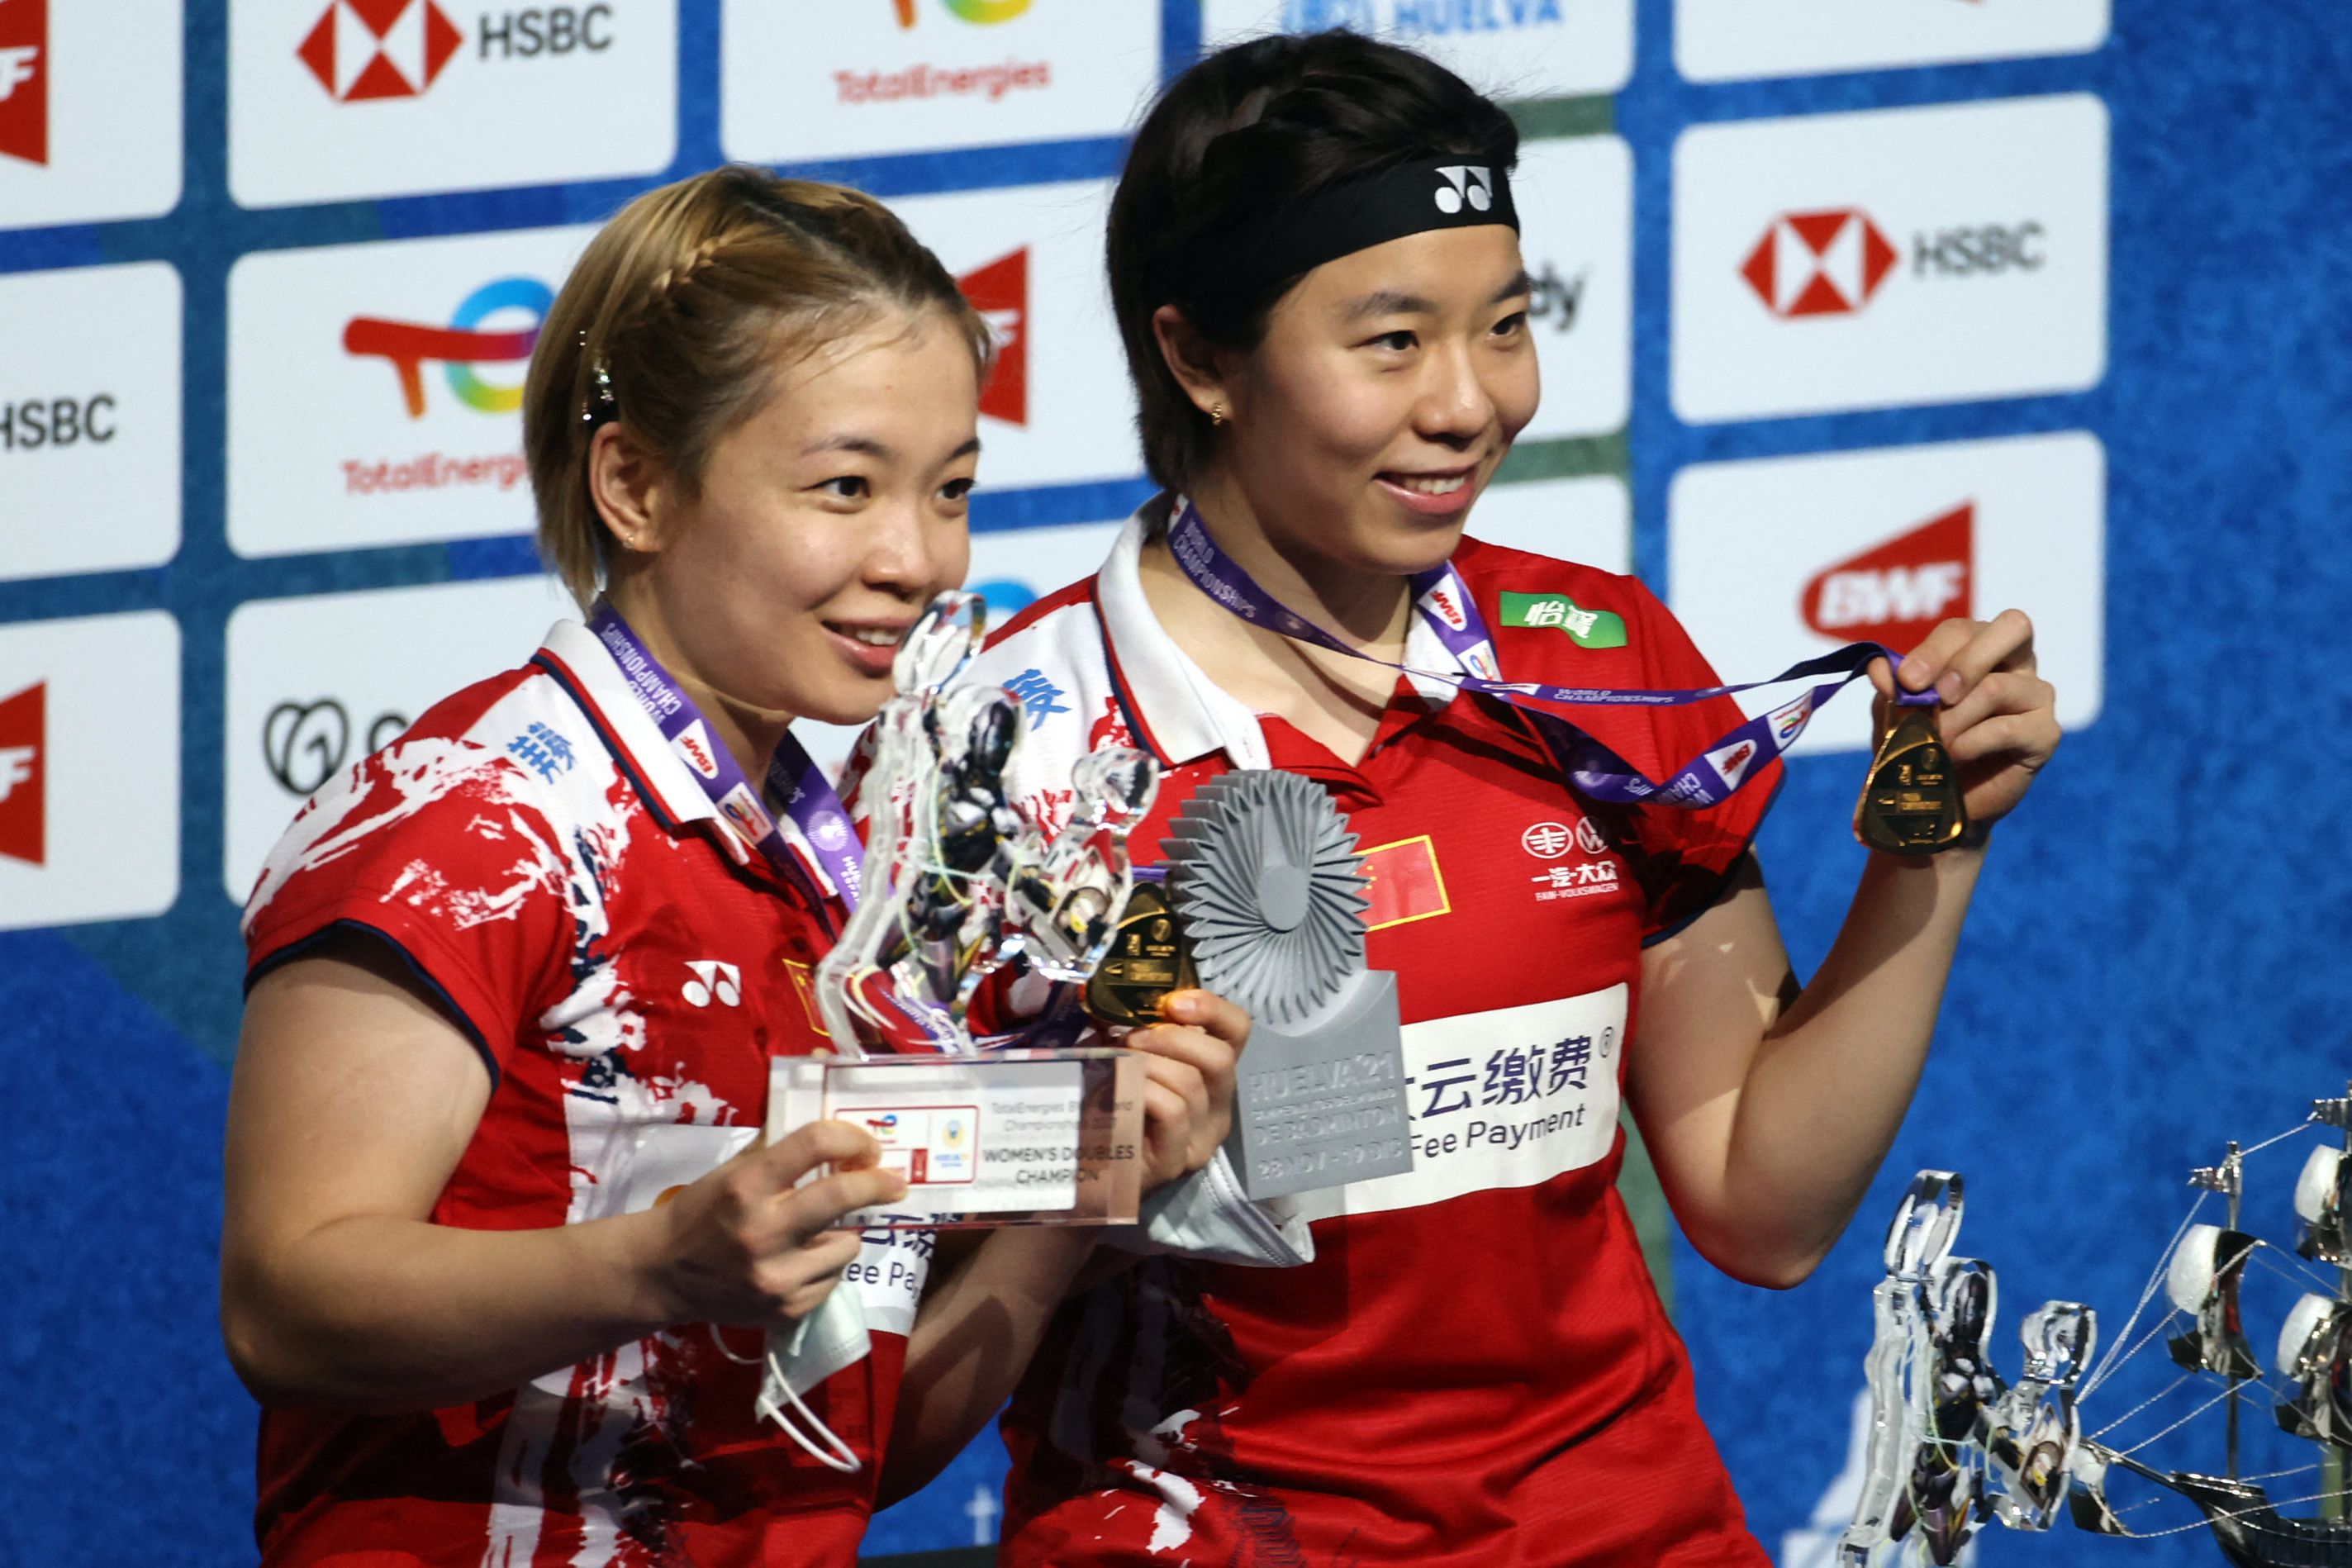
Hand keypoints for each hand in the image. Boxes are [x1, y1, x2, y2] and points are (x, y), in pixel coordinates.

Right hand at [650, 1120, 906, 1328]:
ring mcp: (776, 1277)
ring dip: (844, 1233)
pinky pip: (832, 1280)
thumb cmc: (702, 1211)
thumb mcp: (732, 1170)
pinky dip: (825, 1267)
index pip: (814, 1144)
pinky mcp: (785, 1310)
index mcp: (746, 1185)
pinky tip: (801, 1263)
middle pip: (842, 1196)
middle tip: (895, 1184)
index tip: (868, 1147)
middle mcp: (762, 1231)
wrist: (664, 1275)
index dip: (851, 1139)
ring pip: (848, 1245)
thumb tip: (837, 1127)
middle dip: (879, 1185)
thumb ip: (781, 1148)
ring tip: (820, 1232)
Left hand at [1125, 989, 1249, 1189]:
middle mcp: (1218, 1106)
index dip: (1213, 1008)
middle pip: (1221, 1058)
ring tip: (1118, 1069)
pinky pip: (1173, 1112)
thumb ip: (1131, 1028)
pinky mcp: (1179, 1160)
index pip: (1238, 1031)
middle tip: (1133, 1040)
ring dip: (1148, 1066)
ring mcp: (1202, 1137)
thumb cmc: (1106, 1105)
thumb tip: (1118, 999)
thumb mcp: (1122, 1055)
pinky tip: (1121, 1096)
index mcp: (1211, 1074)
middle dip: (1173, 1039)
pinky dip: (1144, 1093)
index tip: (1174, 1003)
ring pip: (1192, 1083)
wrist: (1084, 1164)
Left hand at [1867, 609, 2059, 830]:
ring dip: (1956, 718)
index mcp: (1981, 646)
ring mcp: (2037, 696)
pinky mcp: (2045, 733)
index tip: (1908, 680)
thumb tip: (1879, 667)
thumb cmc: (1921, 744)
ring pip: (1998, 687)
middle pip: (2013, 627)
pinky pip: (2009, 728)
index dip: (1934, 650)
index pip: (1963, 630)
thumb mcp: (1897, 714)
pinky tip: (1955, 756)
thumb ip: (1892, 689)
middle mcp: (2017, 663)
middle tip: (1939, 695)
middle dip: (1966, 661)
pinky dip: (1973, 742)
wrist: (1939, 799)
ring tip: (1935, 742)